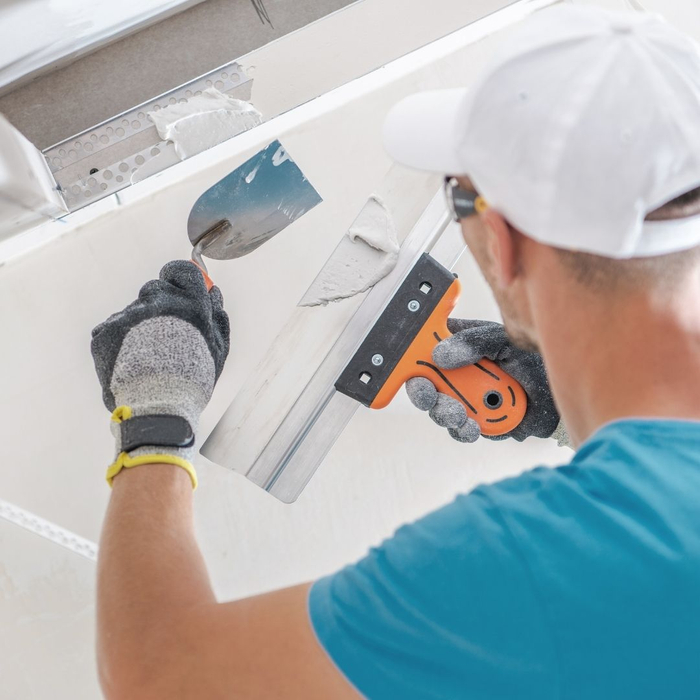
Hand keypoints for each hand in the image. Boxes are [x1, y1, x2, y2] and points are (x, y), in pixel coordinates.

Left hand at [91, 260, 229, 485]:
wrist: (157, 408)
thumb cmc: (193, 380)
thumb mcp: (218, 349)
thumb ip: (217, 315)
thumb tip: (213, 292)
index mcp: (191, 304)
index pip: (181, 271)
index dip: (179, 279)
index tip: (178, 290)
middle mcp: (159, 303)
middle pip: (155, 289)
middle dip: (160, 306)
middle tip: (164, 335)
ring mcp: (130, 315)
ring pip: (134, 312)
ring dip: (140, 326)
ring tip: (147, 358)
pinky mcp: (106, 331)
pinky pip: (113, 328)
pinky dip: (120, 342)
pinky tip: (130, 362)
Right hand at [406, 319, 558, 442]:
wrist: (559, 391)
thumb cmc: (532, 357)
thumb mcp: (503, 341)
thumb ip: (475, 343)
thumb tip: (440, 355)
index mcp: (457, 347)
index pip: (423, 351)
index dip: (411, 362)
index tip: (414, 372)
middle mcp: (456, 374)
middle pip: (425, 385)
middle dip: (425, 396)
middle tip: (432, 399)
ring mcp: (465, 399)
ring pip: (440, 411)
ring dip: (446, 415)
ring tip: (461, 417)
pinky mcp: (477, 422)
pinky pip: (461, 430)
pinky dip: (464, 431)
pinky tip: (473, 428)